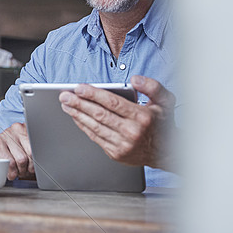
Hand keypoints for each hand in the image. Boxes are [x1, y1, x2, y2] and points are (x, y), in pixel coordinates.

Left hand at [58, 75, 175, 168]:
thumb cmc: (163, 124)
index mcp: (142, 117)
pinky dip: (83, 126)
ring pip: (94, 126)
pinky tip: (76, 117)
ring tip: (66, 104)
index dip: (93, 94)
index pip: (112, 103)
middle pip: (99, 114)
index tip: (78, 87)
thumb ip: (152, 86)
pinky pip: (95, 137)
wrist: (167, 153)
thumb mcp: (166, 101)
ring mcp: (122, 144)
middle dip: (79, 103)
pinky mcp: (116, 153)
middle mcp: (131, 132)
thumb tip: (135, 79)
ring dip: (77, 114)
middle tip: (64, 95)